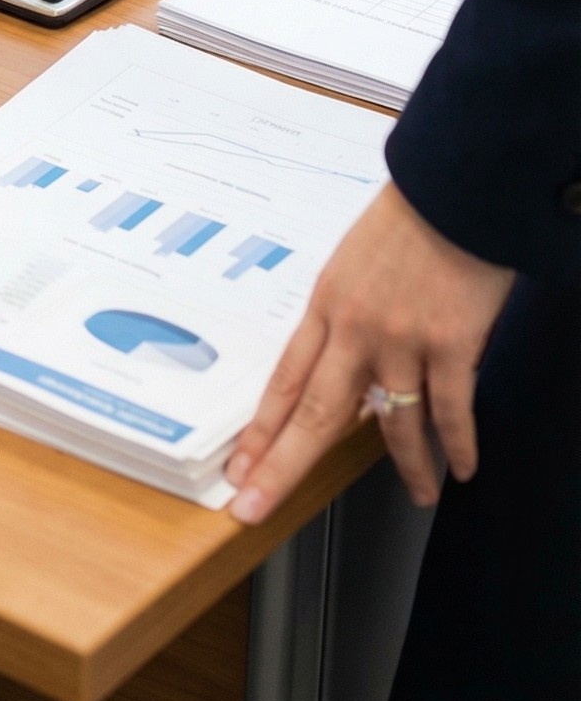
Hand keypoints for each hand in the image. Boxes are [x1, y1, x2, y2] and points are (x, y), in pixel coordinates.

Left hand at [227, 181, 514, 522]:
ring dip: (408, 468)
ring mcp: (403, 341)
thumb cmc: (406, 222)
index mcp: (326, 306)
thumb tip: (344, 367)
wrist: (454, 191)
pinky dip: (457, 445)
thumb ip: (344, 317)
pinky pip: (452, 411)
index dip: (260, 433)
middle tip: (257, 509)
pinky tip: (461, 467)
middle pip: (314, 414)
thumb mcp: (352, 264)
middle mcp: (355, 330)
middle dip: (283, 468)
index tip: (239, 470)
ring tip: (420, 494)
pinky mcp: (452, 345)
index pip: (283, 382)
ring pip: (394, 425)